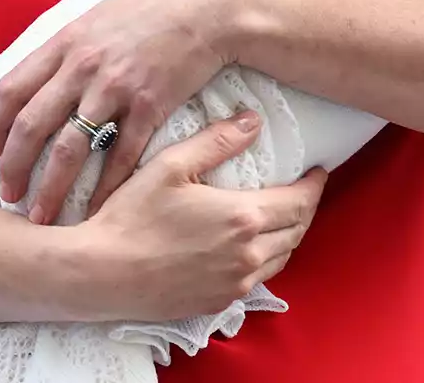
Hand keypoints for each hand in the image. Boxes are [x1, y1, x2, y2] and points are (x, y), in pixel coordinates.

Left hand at [0, 0, 267, 221]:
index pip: (11, 89)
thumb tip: (39, 78)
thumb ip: (66, 50)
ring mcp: (115, 88)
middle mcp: (82, 67)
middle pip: (32, 125)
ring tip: (41, 215)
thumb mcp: (95, 20)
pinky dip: (105, 189)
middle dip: (14, 166)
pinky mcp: (150, 106)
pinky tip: (96, 211)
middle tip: (8, 195)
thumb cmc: (150, 11)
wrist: (205, 8)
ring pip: (70, 148)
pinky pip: (121, 157)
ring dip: (51, 187)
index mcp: (64, 44)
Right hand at [60, 112, 328, 321]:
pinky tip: (249, 247)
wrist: (105, 273)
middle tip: (301, 190)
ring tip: (280, 215)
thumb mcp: (171, 165)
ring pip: (281, 258)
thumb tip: (253, 120)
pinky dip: (265, 259)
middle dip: (305, 208)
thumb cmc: (133, 215)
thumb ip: (216, 141)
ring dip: (288, 235)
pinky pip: (258, 279)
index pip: (300, 202)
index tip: (318, 170)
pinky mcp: (221, 302)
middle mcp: (249, 255)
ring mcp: (237, 284)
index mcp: (243, 217)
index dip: (314, 185)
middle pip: (297, 231)